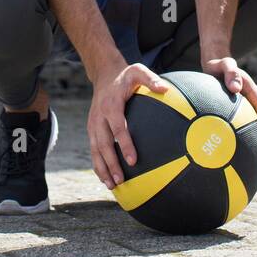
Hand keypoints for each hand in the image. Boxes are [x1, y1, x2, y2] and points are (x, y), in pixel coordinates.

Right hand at [87, 63, 171, 188]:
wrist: (104, 74)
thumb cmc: (125, 75)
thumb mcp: (138, 71)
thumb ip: (151, 79)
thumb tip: (165, 89)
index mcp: (111, 105)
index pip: (118, 128)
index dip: (124, 144)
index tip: (132, 160)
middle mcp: (99, 117)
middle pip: (103, 144)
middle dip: (110, 164)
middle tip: (120, 180)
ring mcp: (93, 124)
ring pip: (95, 150)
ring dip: (102, 168)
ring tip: (111, 185)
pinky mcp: (92, 129)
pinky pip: (94, 149)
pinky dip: (98, 164)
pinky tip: (106, 178)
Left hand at [203, 56, 256, 171]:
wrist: (217, 63)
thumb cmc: (219, 65)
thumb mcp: (224, 64)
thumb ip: (231, 72)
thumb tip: (235, 87)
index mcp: (256, 95)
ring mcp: (253, 109)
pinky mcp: (245, 113)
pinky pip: (251, 130)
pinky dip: (252, 143)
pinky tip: (245, 158)